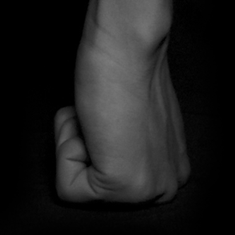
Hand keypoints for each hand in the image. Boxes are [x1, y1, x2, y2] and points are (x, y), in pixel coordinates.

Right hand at [54, 22, 189, 204]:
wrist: (127, 44)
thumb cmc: (123, 66)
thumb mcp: (135, 120)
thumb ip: (131, 144)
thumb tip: (111, 143)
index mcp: (170, 172)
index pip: (108, 177)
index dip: (93, 140)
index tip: (112, 111)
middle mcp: (164, 187)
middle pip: (92, 187)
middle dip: (82, 145)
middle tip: (101, 114)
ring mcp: (146, 190)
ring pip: (77, 187)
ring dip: (72, 143)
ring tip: (98, 114)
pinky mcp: (123, 185)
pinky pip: (67, 187)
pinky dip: (64, 150)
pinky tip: (90, 123)